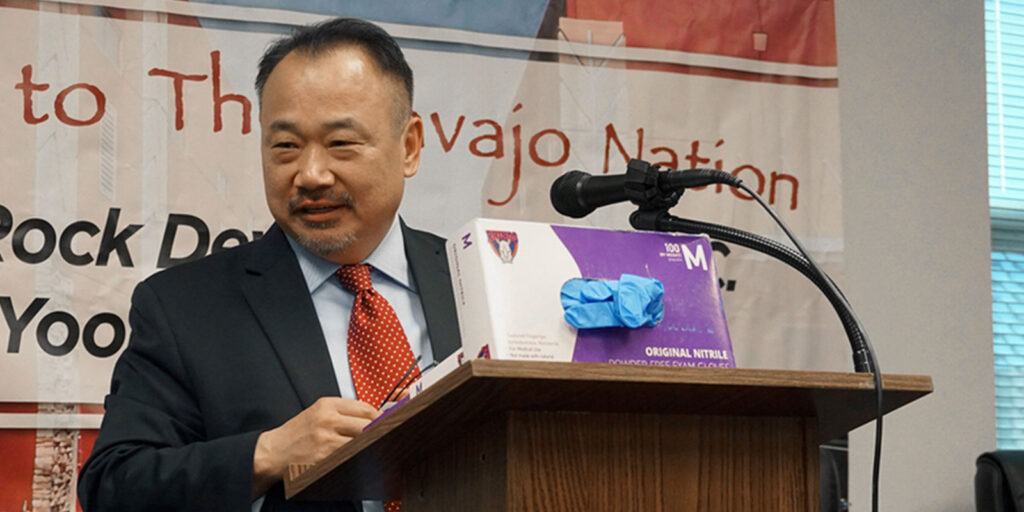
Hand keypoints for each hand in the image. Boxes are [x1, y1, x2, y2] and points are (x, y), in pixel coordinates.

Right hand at [251, 397, 378, 496]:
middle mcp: (327, 419)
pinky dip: (358, 457)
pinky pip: (350, 456)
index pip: (365, 408)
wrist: (273, 452)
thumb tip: (374, 417)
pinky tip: (359, 458)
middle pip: (367, 424)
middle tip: (385, 438)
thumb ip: (343, 412)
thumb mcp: (318, 413)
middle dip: (378, 432)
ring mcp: (325, 439)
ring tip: (374, 449)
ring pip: (361, 441)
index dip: (379, 417)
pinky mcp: (324, 458)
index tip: (384, 424)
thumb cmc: (298, 433)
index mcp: (327, 405)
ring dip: (370, 446)